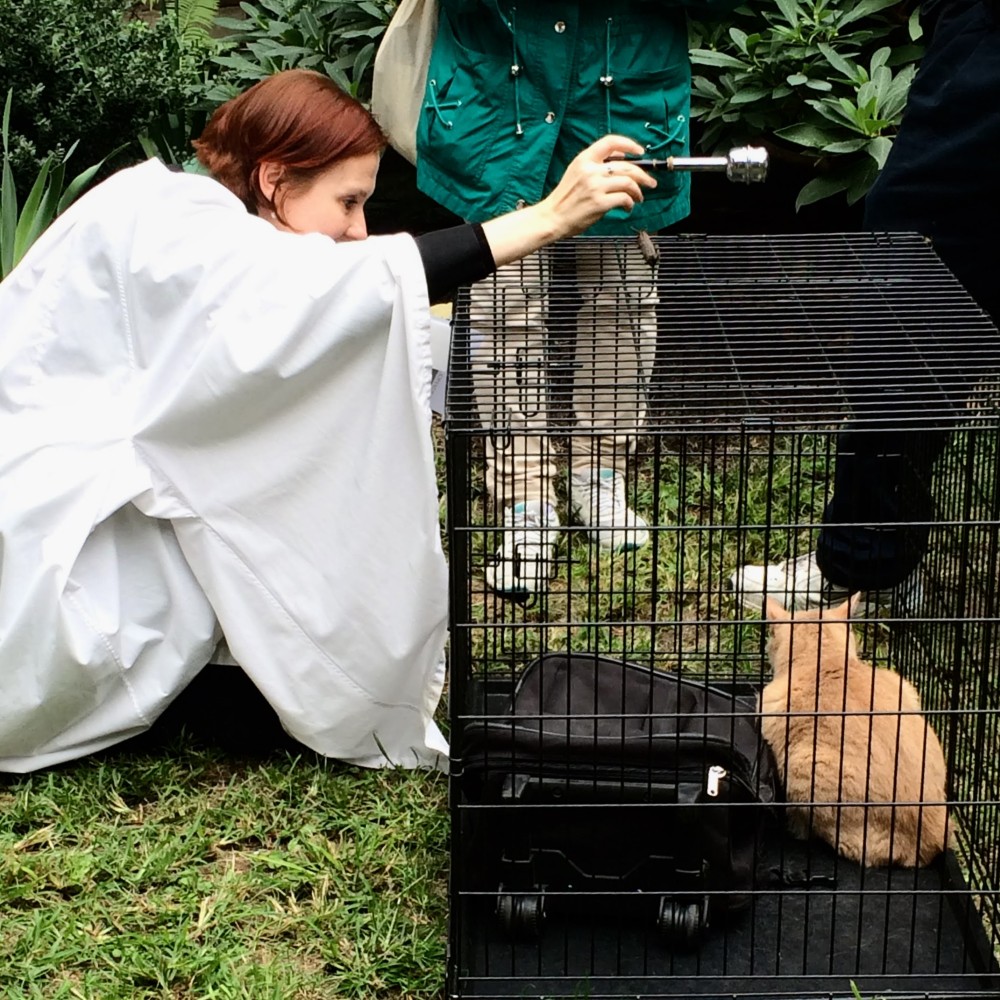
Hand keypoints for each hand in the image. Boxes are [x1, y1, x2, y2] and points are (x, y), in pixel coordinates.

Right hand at [479, 135, 655, 267]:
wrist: (552, 218)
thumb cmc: (565, 199)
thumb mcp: (576, 173)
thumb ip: (596, 165)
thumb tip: (621, 158)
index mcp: (584, 159)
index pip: (610, 142)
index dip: (628, 144)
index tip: (639, 151)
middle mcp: (590, 170)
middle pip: (626, 165)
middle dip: (643, 175)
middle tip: (650, 182)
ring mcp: (595, 186)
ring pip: (628, 182)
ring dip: (638, 191)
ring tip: (638, 198)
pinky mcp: (599, 203)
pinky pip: (624, 198)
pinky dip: (630, 203)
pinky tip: (627, 207)